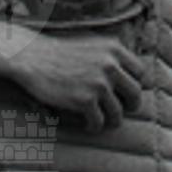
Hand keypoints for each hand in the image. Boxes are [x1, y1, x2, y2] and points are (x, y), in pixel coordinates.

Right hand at [4, 31, 143, 130]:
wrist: (30, 56)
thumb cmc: (58, 52)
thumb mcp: (91, 44)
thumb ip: (110, 56)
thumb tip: (129, 77)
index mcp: (114, 49)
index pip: (141, 72)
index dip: (135, 85)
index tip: (126, 93)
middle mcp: (110, 65)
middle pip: (136, 94)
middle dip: (130, 106)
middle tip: (122, 111)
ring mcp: (98, 83)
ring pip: (118, 113)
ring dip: (112, 121)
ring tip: (102, 121)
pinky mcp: (85, 100)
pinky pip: (99, 122)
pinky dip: (94, 126)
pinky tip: (87, 125)